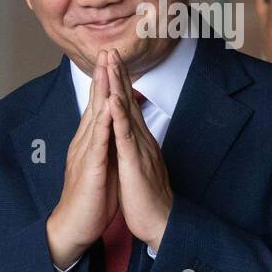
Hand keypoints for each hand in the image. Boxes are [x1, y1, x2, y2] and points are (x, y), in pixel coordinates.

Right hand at [46, 50, 118, 268]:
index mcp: (91, 140)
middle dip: (103, 76)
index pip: (99, 105)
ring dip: (101, 91)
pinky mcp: (90, 168)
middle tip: (108, 50)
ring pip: (95, 116)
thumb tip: (115, 129)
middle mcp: (85, 141)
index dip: (106, 82)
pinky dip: (102, 124)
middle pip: (96, 103)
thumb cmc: (91, 197)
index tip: (112, 59)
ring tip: (106, 68)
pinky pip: (97, 143)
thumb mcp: (103, 164)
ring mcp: (86, 153)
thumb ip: (107, 144)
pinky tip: (107, 108)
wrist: (74, 226)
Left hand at [107, 50, 172, 251]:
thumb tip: (129, 135)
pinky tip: (113, 100)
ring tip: (111, 63)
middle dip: (119, 74)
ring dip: (118, 86)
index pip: (128, 106)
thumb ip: (134, 147)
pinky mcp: (135, 162)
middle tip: (111, 49)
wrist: (160, 222)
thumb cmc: (147, 198)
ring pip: (127, 111)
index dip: (120, 83)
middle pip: (128, 101)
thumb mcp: (138, 166)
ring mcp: (139, 148)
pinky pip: (125, 136)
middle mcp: (141, 138)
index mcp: (138, 140)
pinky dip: (119, 116)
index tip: (111, 62)